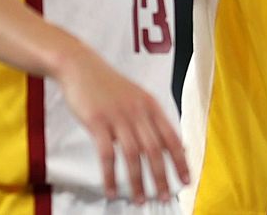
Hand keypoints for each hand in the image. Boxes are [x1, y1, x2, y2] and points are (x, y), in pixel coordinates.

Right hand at [56, 45, 188, 202]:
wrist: (81, 66)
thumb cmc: (108, 86)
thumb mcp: (136, 98)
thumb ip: (149, 119)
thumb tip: (165, 144)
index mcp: (152, 106)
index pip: (172, 138)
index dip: (180, 161)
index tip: (186, 179)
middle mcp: (139, 112)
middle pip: (155, 150)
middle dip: (162, 177)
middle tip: (165, 196)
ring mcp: (118, 117)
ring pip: (133, 155)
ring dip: (138, 181)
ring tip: (141, 200)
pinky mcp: (97, 122)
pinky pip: (106, 155)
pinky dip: (110, 176)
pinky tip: (112, 190)